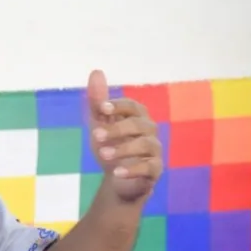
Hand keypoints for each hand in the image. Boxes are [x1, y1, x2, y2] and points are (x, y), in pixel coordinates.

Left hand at [86, 69, 162, 203]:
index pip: (132, 106)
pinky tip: (117, 172)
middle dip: (116, 129)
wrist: (116, 178)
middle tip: (95, 135)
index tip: (101, 108)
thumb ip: (97, 101)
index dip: (118, 106)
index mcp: (137, 116)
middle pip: (138, 124)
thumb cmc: (110, 145)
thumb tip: (96, 71)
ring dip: (123, 148)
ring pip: (145, 145)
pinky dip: (133, 169)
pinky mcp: (155, 169)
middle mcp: (149, 130)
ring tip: (103, 154)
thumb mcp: (99, 124)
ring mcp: (154, 150)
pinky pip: (149, 167)